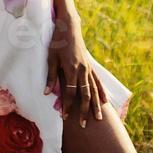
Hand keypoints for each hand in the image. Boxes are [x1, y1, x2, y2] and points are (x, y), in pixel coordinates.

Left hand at [44, 13, 104, 127]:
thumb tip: (46, 93)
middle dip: (84, 111)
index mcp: (71, 69)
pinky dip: (102, 92)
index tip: (66, 117)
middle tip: (84, 125)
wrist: (69, 27)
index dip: (68, 106)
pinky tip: (105, 101)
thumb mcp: (50, 58)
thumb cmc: (57, 42)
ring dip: (96, 105)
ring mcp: (88, 68)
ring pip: (94, 90)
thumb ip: (50, 76)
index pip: (71, 93)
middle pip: (85, 95)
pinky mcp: (90, 66)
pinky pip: (98, 81)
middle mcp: (82, 70)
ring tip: (100, 118)